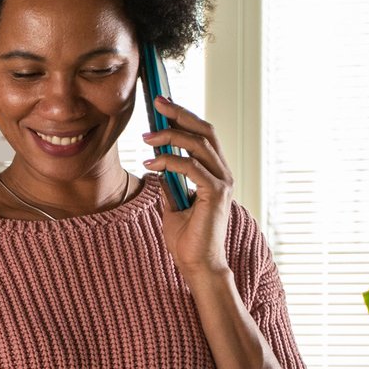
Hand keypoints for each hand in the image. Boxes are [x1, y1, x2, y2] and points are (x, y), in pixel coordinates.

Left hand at [143, 98, 231, 277]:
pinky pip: (191, 167)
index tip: (162, 105)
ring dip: (170, 136)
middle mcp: (222, 173)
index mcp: (214, 173)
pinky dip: (170, 161)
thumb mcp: (172, 205)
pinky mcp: (216, 193)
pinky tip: (151, 163)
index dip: (184, 117)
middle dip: (180, 114)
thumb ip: (169, 183)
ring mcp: (222, 182)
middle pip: (204, 131)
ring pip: (198, 145)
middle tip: (157, 103)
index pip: (202, 135)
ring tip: (146, 138)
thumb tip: (158, 166)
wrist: (196, 265)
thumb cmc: (187, 239)